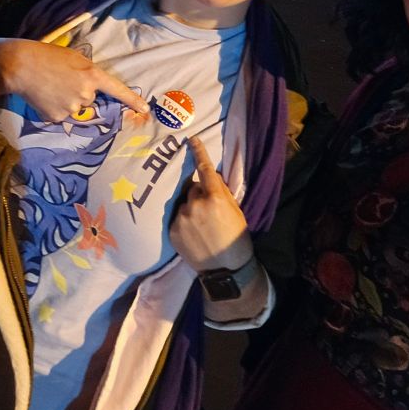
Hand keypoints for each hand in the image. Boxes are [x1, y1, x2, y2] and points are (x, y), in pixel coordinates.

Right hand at [0, 32, 148, 121]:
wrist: (20, 66)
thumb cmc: (46, 56)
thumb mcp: (73, 58)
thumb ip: (87, 73)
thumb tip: (91, 90)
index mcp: (92, 74)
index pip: (117, 89)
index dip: (131, 99)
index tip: (145, 108)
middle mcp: (86, 93)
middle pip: (89, 99)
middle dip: (79, 92)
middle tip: (61, 81)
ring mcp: (72, 107)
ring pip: (75, 108)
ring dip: (65, 101)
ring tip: (50, 87)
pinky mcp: (57, 117)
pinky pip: (60, 115)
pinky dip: (53, 108)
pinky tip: (44, 96)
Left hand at [172, 136, 267, 320]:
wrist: (225, 270)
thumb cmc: (236, 239)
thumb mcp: (236, 212)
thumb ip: (222, 193)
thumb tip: (212, 178)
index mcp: (215, 198)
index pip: (205, 169)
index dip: (199, 152)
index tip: (191, 139)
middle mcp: (195, 204)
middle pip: (194, 188)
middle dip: (200, 194)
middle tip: (210, 212)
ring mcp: (182, 217)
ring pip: (185, 203)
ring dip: (192, 208)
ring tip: (202, 227)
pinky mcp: (172, 230)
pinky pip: (178, 217)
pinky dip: (185, 221)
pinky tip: (195, 235)